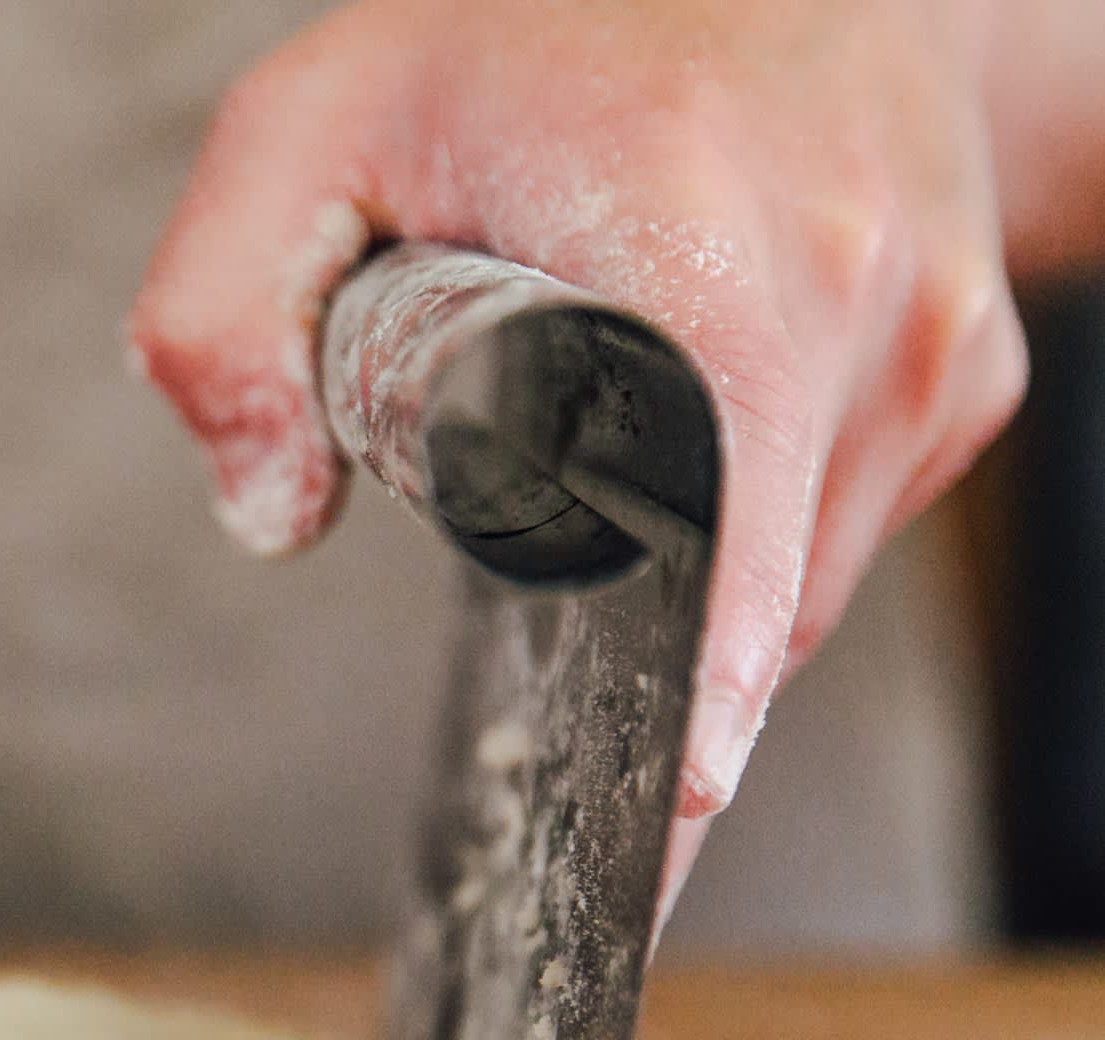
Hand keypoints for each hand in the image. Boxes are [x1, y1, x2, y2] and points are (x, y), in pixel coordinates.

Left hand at [129, 0, 1027, 900]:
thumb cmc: (542, 32)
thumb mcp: (318, 121)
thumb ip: (226, 310)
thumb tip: (263, 515)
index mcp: (704, 247)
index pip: (721, 526)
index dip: (687, 689)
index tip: (658, 810)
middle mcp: (857, 305)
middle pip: (744, 600)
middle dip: (637, 666)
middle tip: (545, 672)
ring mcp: (933, 347)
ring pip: (794, 591)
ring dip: (686, 594)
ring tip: (608, 478)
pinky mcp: (965, 380)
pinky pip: (834, 536)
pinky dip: (746, 540)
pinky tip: (685, 452)